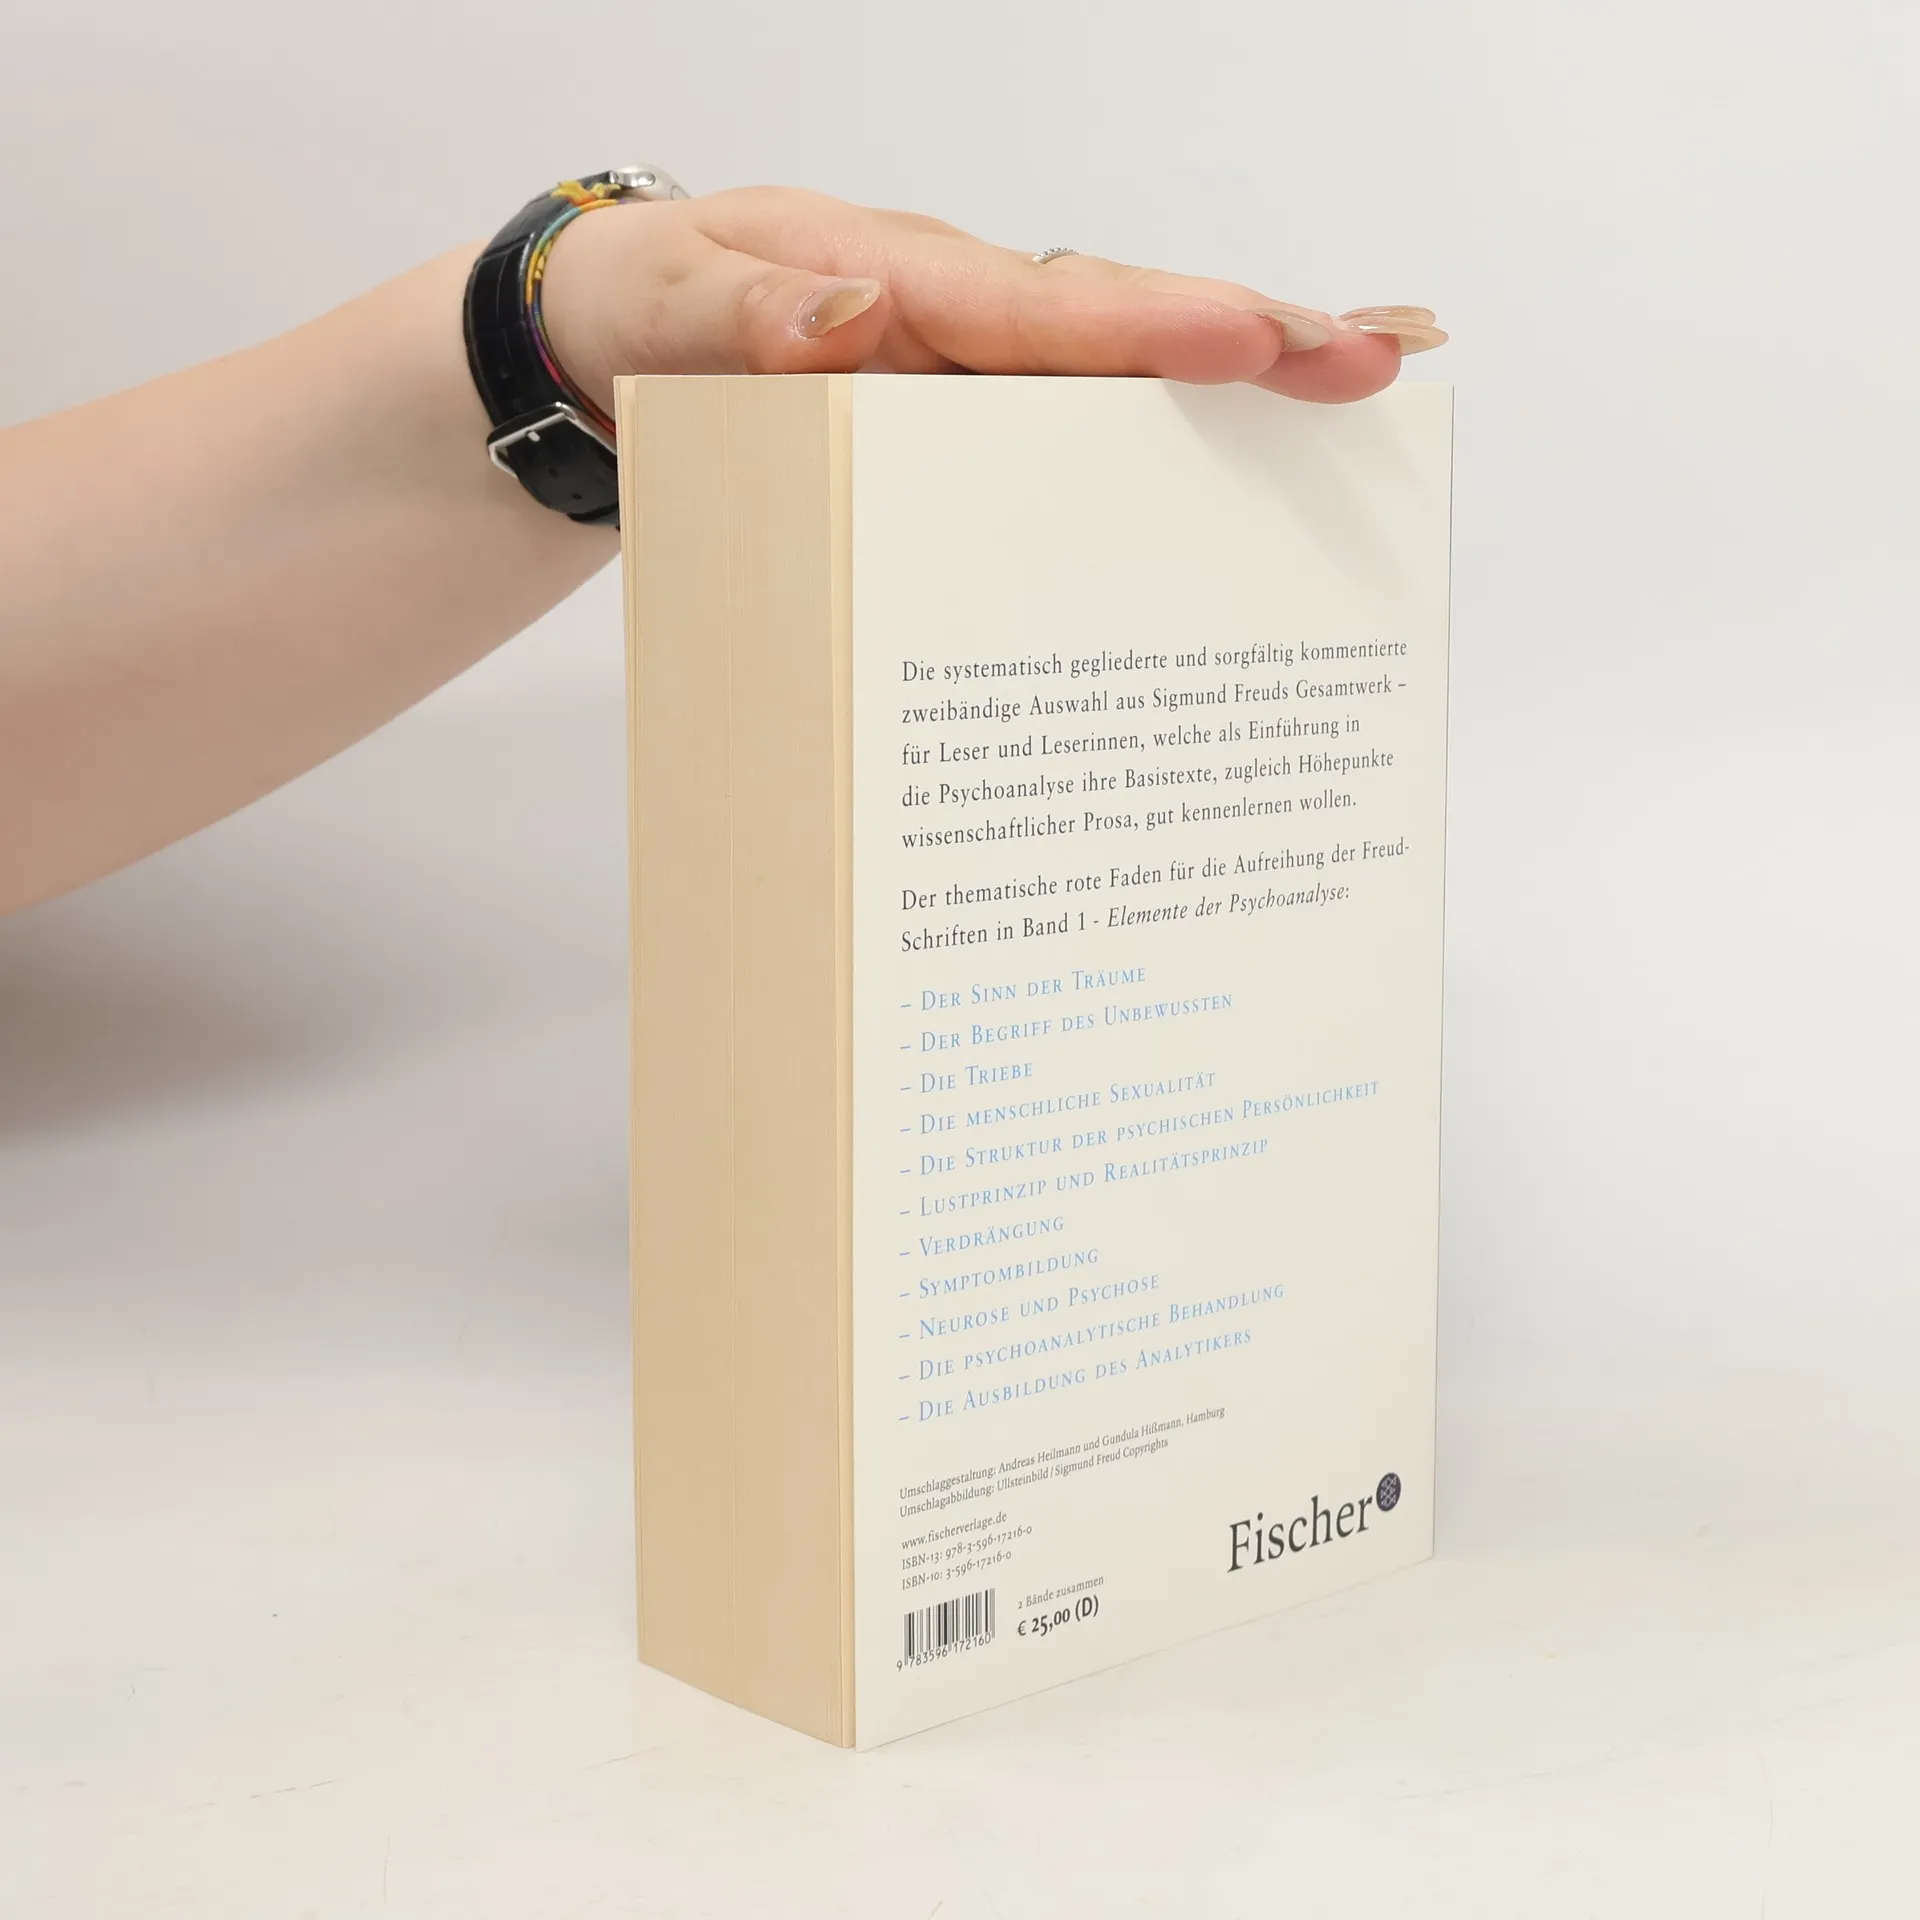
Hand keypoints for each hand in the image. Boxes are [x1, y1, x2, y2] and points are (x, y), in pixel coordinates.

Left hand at [540, 187, 1444, 413]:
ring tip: (1363, 393)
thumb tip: (849, 311)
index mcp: (898, 280)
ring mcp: (975, 368)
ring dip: (1241, 387)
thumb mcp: (667, 307)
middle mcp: (960, 313)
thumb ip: (742, 318)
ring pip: (1122, 374)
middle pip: (1120, 323)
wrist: (621, 336)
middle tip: (1371, 362)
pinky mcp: (970, 417)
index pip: (1036, 306)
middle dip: (1246, 340)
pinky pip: (1078, 425)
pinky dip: (1172, 435)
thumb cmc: (650, 309)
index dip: (1143, 326)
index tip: (1246, 336)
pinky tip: (1249, 469)